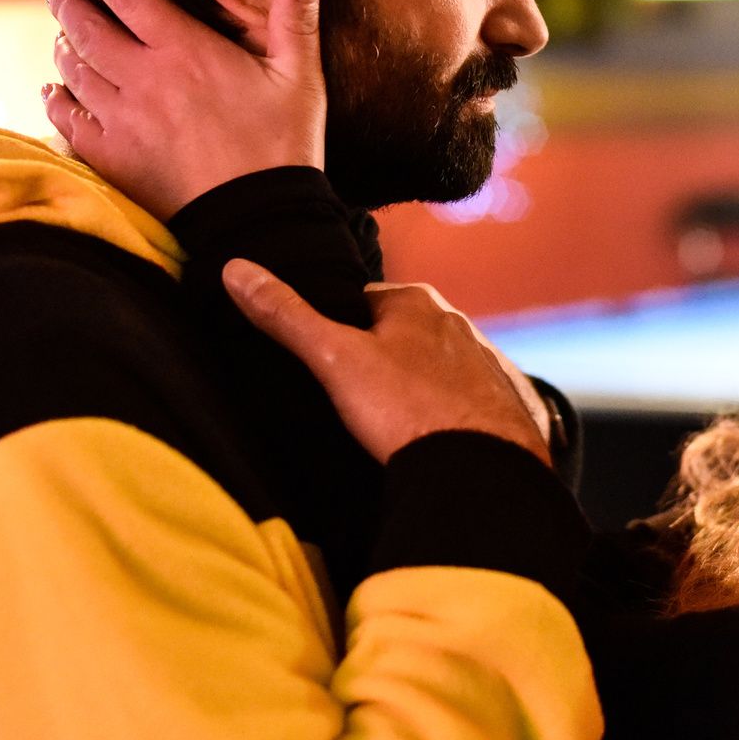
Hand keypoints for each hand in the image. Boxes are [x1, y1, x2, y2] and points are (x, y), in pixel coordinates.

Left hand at [42, 0, 327, 220]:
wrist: (259, 216)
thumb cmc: (283, 145)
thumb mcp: (300, 78)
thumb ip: (297, 20)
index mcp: (187, 50)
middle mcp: (144, 78)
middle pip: (86, 28)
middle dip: (66, 1)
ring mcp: (122, 119)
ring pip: (73, 71)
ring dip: (63, 46)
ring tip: (61, 35)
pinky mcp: (112, 157)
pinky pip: (67, 120)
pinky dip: (55, 100)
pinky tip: (53, 91)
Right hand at [223, 259, 550, 464]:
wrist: (479, 469)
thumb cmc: (406, 408)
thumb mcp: (333, 359)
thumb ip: (287, 317)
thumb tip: (236, 270)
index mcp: (417, 300)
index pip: (359, 303)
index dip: (335, 333)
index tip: (325, 366)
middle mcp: (457, 322)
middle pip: (398, 335)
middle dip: (376, 361)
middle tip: (353, 402)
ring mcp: (485, 361)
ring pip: (431, 368)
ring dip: (412, 387)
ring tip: (389, 426)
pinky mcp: (502, 400)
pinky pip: (462, 399)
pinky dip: (445, 413)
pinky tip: (430, 438)